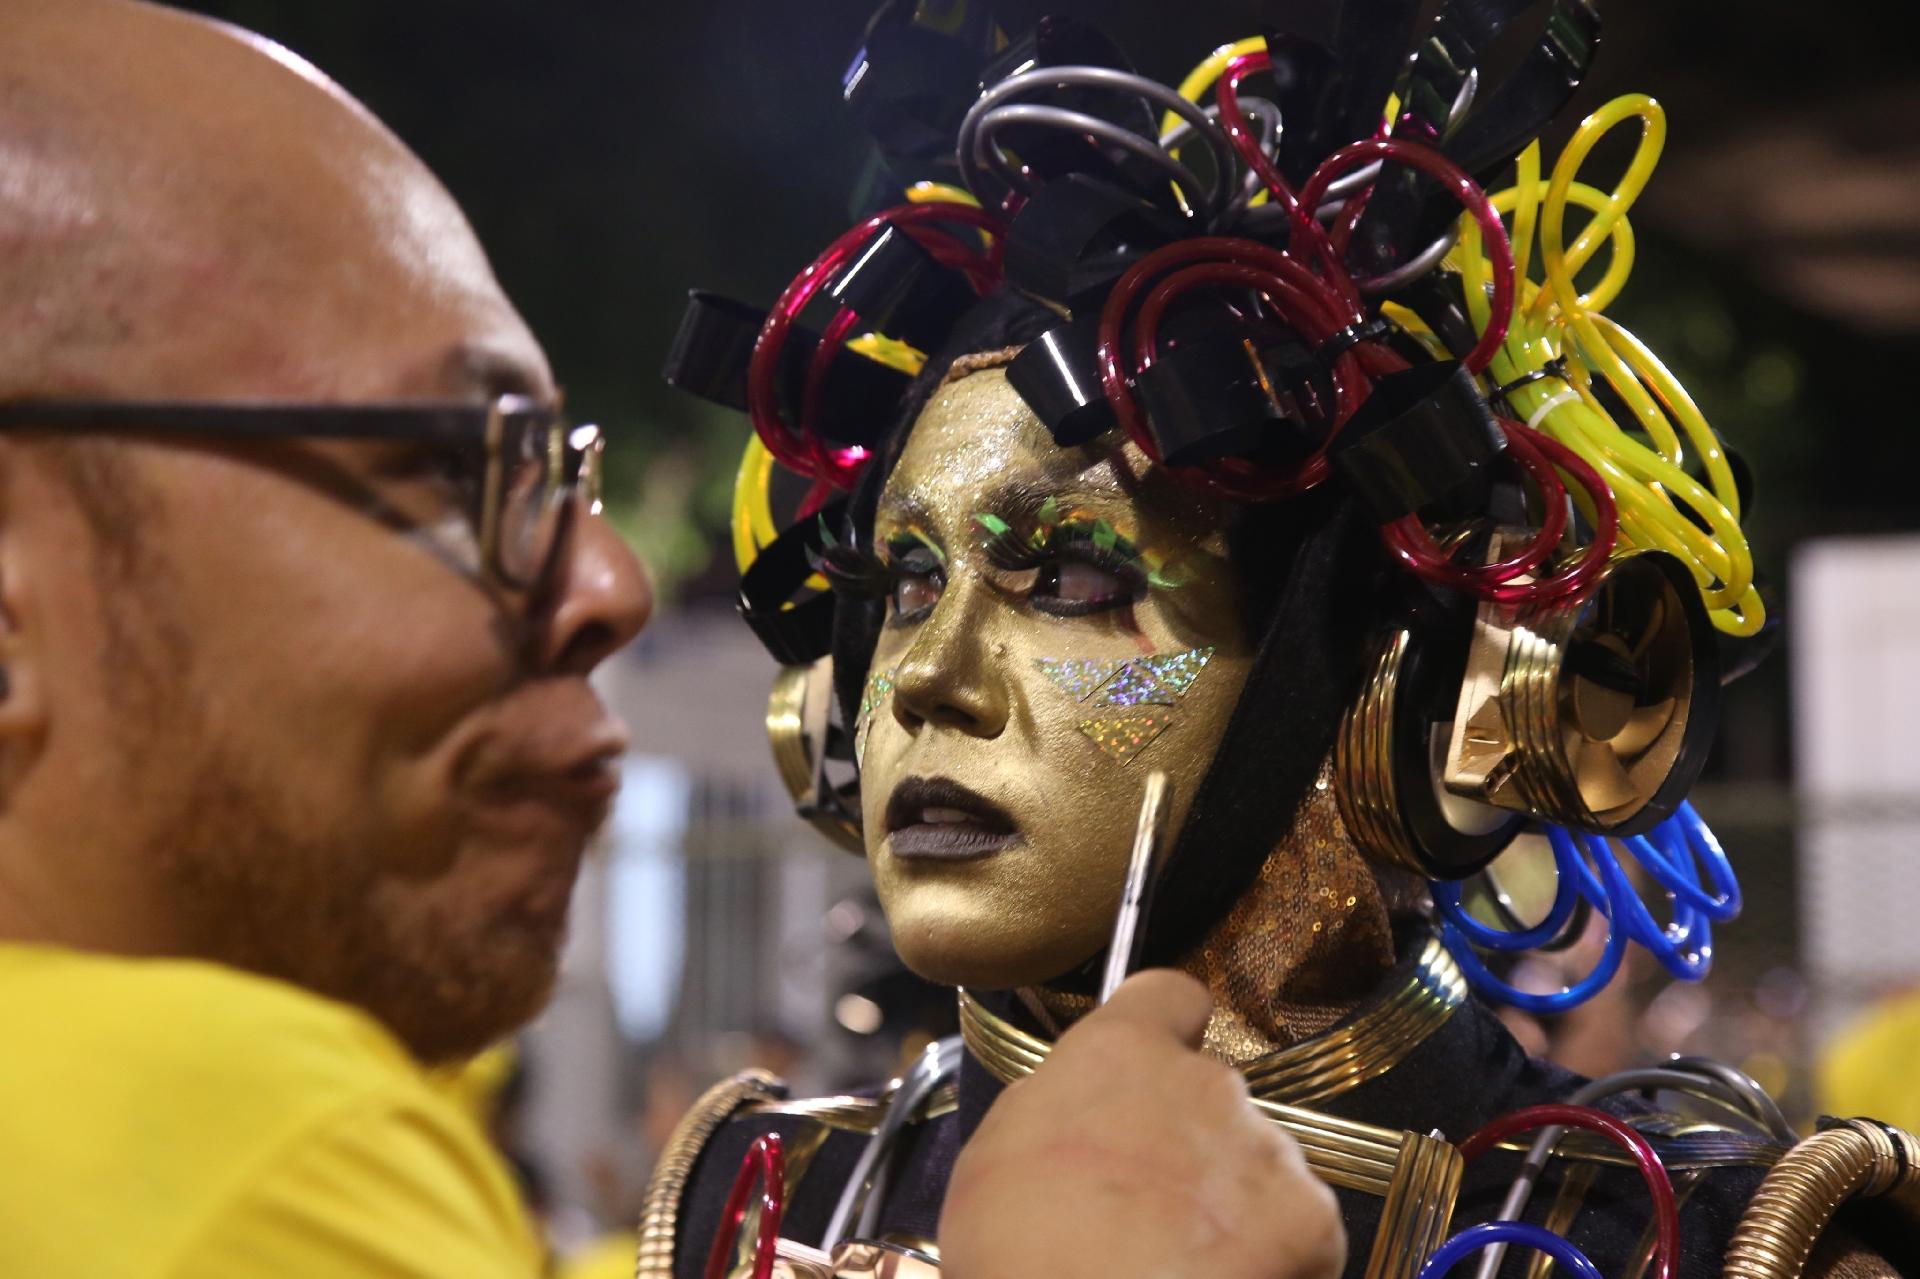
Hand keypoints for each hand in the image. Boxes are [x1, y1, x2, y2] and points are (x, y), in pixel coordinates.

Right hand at [940, 970, 1346, 1278]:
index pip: (1168, 995)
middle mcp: (1205, 1083)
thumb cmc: (1021, 1253)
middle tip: (1145, 1208)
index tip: (1161, 1061)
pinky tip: (1221, 1278)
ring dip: (1230, 1202)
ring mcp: (1266, 1148)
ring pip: (1256, 1166)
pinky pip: (1302, 1230)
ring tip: (1177, 1258)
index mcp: (1120, 1053)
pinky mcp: (1310, 1217)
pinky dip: (1276, 1258)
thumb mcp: (995, 1154)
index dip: (1166, 1029)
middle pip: (1211, 1097)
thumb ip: (1057, 1105)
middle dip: (1189, 1144)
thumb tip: (1082, 1113)